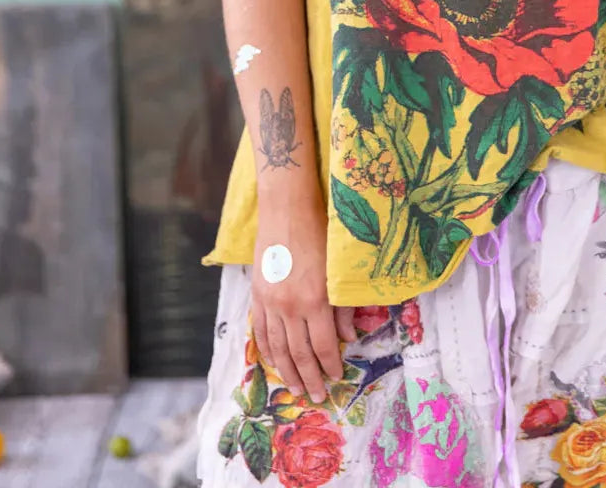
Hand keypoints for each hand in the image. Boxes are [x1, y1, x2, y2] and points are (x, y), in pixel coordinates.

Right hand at [250, 191, 357, 404]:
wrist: (287, 208)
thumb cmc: (320, 232)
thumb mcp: (338, 268)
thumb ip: (343, 304)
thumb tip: (348, 335)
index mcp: (315, 300)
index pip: (324, 345)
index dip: (330, 365)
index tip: (337, 378)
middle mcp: (290, 306)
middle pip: (300, 353)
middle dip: (309, 377)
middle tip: (316, 396)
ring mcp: (270, 302)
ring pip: (278, 347)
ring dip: (287, 371)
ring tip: (294, 388)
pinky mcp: (257, 294)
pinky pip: (260, 331)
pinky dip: (267, 350)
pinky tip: (273, 362)